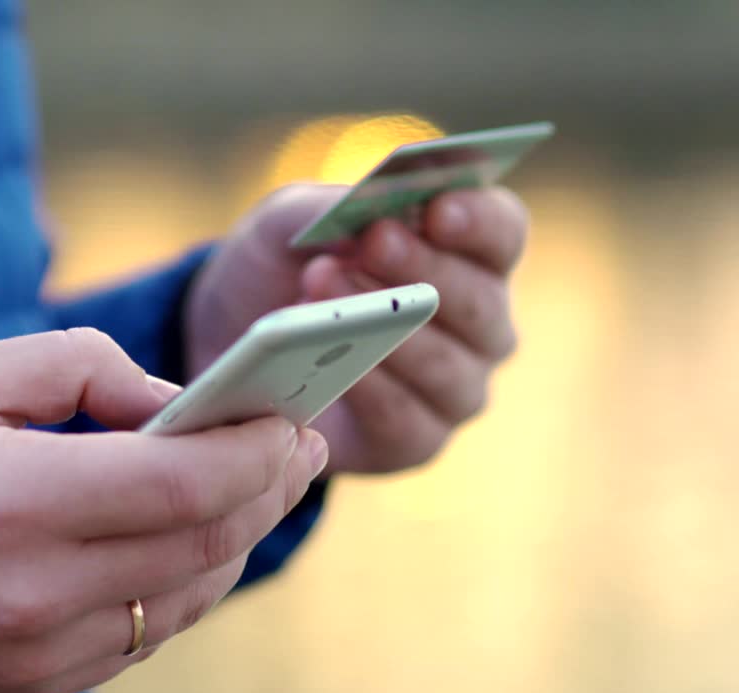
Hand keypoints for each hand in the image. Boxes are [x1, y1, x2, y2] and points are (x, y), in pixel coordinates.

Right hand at [0, 330, 326, 692]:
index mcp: (15, 502)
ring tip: (261, 485)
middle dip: (268, 489)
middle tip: (300, 446)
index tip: (293, 418)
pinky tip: (194, 539)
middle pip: (205, 544)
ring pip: (188, 598)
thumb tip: (175, 403)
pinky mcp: (26, 683)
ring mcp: (33, 652)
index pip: (187, 486)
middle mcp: (34, 593)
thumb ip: (85, 368)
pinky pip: (143, 635)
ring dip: (237, 539)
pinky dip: (185, 583)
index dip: (258, 452)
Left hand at [185, 184, 526, 473]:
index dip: (479, 219)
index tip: (438, 207)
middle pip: (480, 300)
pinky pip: (406, 418)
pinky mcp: (416, 440)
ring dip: (391, 329)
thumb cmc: (285, 267)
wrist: (237, 342)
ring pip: (448, 365)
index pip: (502, 233)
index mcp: (468, 255)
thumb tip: (371, 209)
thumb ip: (331, 205)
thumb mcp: (291, 219)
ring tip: (327, 289)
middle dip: (426, 269)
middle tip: (374, 240)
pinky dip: (371, 390)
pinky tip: (337, 365)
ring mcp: (455, 387)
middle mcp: (479, 325)